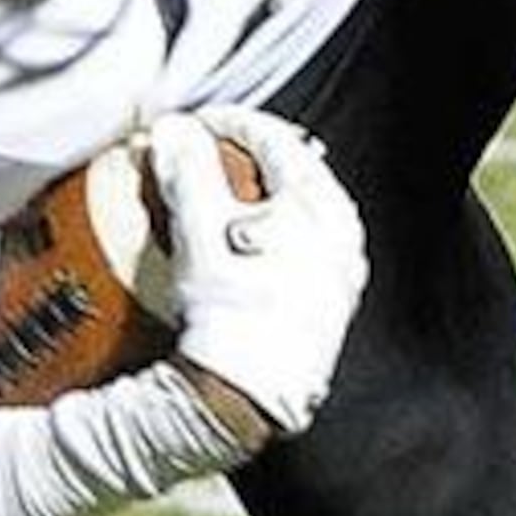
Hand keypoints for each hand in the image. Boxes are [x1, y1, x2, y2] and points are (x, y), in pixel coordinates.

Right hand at [147, 105, 364, 440]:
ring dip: (257, 200)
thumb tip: (172, 130)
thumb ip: (185, 170)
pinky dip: (267, 240)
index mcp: (322, 204)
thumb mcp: (199, 228)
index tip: (192, 126)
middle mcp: (343, 235)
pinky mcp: (329, 309)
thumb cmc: (233, 307)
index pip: (275, 138)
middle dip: (244, 158)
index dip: (227, 123)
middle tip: (204, 154)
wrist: (252, 392)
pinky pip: (299, 254)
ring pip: (298, 215)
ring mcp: (341, 274)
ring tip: (217, 203)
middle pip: (292, 174)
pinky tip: (239, 254)